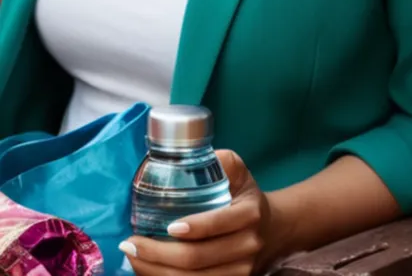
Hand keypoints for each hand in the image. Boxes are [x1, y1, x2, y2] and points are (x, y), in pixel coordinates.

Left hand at [120, 151, 272, 275]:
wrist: (273, 231)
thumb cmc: (245, 197)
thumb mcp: (240, 173)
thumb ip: (221, 161)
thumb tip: (190, 156)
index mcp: (250, 214)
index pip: (218, 224)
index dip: (193, 227)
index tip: (167, 226)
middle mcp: (248, 245)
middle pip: (197, 258)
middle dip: (157, 254)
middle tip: (131, 243)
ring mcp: (241, 271)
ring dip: (155, 272)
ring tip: (133, 258)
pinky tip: (148, 271)